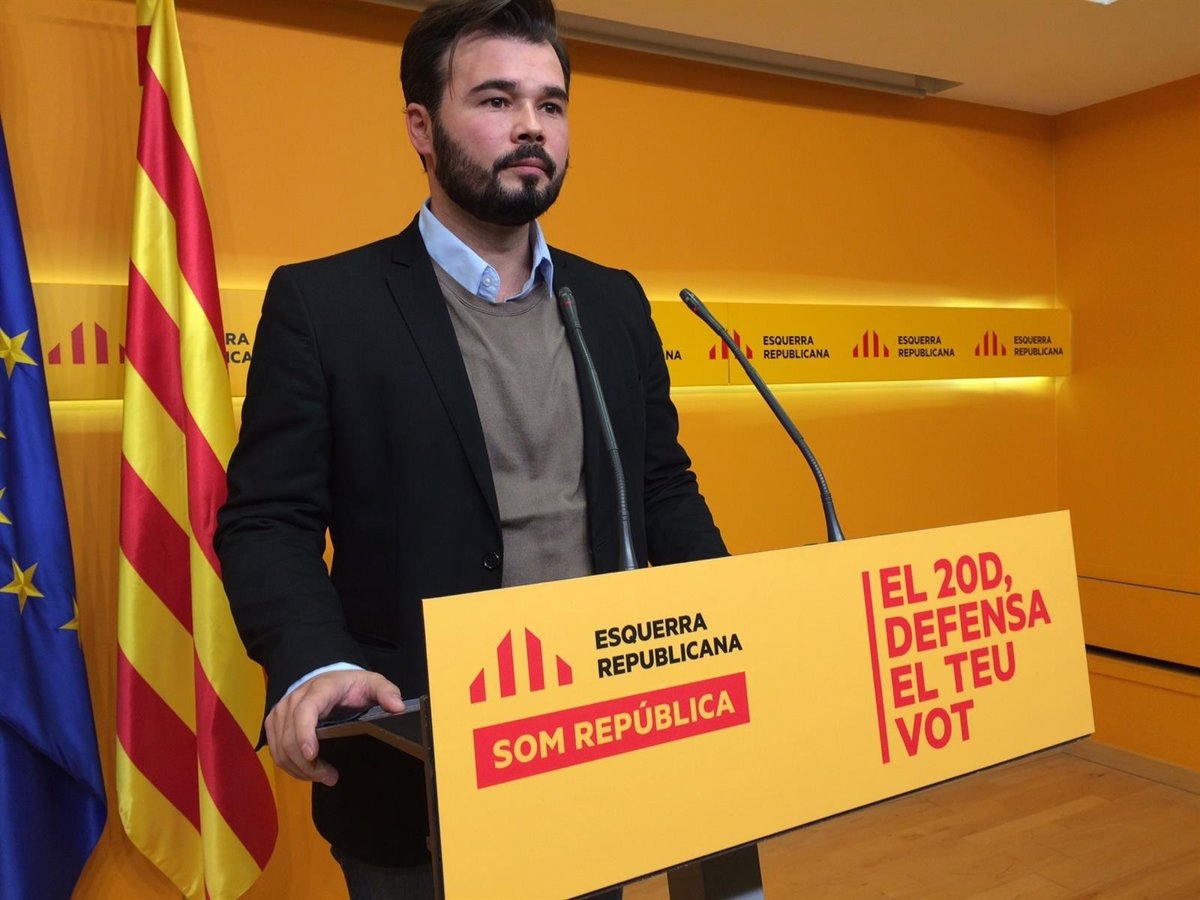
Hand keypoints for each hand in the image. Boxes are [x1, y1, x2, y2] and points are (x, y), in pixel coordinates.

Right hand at [265, 669, 404, 786]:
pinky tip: (309, 772)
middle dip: (307, 763)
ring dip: (299, 768)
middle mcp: (294, 699)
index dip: (304, 734)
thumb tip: (397, 707)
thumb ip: (386, 692)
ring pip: (280, 747)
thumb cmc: (351, 684)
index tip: (313, 755)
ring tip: (324, 777)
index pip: (305, 712)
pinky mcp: (275, 723)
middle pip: (289, 736)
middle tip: (331, 777)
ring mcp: (281, 712)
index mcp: (319, 690)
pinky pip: (276, 750)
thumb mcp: (372, 683)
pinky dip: (290, 765)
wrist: (329, 678)